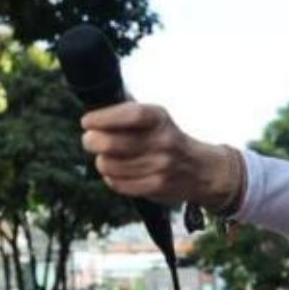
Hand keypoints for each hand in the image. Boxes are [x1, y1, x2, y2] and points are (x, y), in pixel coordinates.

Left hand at [80, 103, 239, 209]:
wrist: (201, 170)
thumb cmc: (169, 140)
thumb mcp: (157, 118)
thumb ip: (128, 110)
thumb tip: (97, 103)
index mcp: (160, 118)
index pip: (129, 115)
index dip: (103, 118)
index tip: (87, 121)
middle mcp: (162, 141)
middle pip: (111, 143)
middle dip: (92, 141)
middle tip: (89, 140)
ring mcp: (160, 166)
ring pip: (110, 165)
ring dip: (102, 162)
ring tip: (107, 158)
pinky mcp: (156, 186)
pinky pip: (118, 183)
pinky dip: (111, 178)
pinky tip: (117, 173)